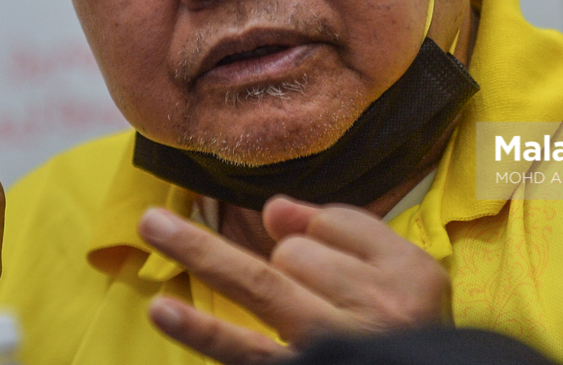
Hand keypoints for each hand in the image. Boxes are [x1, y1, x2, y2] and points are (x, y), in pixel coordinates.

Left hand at [138, 196, 450, 364]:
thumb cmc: (410, 323)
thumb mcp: (404, 270)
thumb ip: (346, 230)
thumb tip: (274, 211)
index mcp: (408, 278)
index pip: (333, 230)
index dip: (312, 236)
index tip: (314, 254)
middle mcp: (374, 315)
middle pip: (298, 256)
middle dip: (273, 248)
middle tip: (157, 220)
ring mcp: (331, 349)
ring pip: (267, 286)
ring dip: (207, 257)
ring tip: (152, 226)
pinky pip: (246, 354)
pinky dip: (203, 333)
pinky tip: (163, 311)